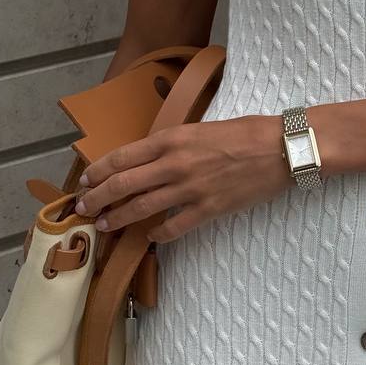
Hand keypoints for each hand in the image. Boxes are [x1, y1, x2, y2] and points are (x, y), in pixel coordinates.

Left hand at [72, 115, 291, 242]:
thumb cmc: (248, 132)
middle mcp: (174, 164)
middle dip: (97, 199)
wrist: (282, 148)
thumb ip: (175, 143)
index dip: (98, 172)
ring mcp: (190, 189)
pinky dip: (159, 234)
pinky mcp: (209, 209)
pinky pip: (174, 227)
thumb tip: (154, 156)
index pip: (122, 157)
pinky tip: (151, 237)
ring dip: (119, 219)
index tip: (85, 181)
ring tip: (105, 226)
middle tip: (83, 210)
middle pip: (122, 185)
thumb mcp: (202, 127)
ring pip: (141, 208)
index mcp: (172, 139)